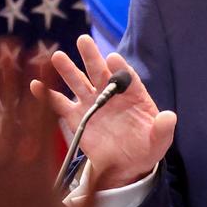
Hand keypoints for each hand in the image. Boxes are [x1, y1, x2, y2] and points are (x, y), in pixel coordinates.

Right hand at [32, 34, 174, 189]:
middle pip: (100, 72)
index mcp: (133, 96)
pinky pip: (60, 105)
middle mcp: (111, 95)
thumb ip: (163, 129)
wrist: (126, 166)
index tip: (113, 58)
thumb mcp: (159, 142)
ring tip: (57, 56)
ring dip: (68, 70)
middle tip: (84, 40)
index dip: (119, 68)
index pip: (127, 78)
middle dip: (91, 57)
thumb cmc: (146, 149)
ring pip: (79, 83)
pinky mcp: (76, 118)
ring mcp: (92, 105)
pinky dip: (47, 95)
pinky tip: (36, 84)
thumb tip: (170, 117)